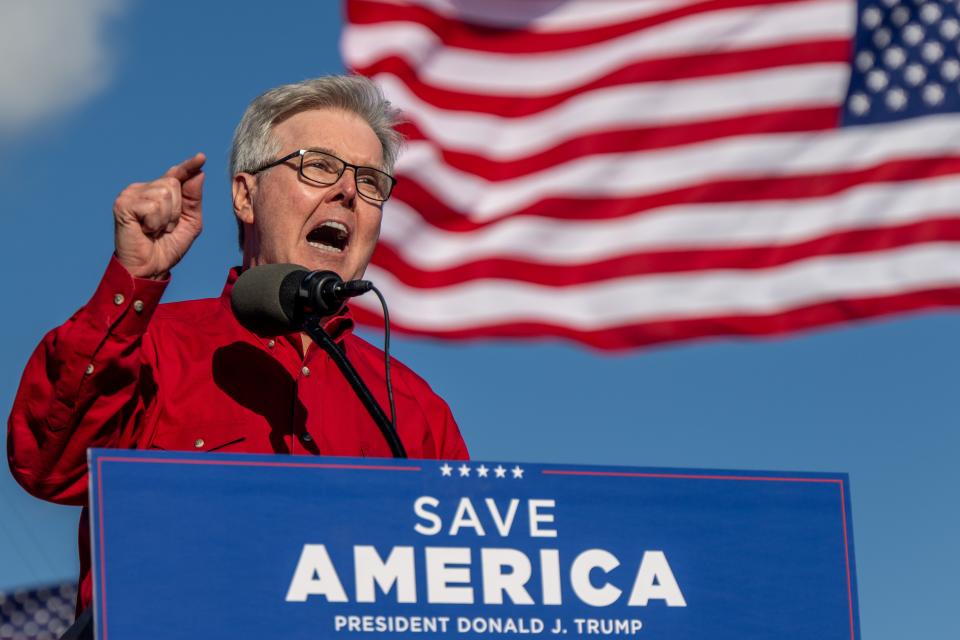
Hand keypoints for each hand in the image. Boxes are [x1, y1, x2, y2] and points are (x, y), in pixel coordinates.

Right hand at [113, 153, 205, 278]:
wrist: (149, 268)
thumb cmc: (167, 247)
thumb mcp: (190, 223)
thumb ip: (194, 200)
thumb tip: (198, 174)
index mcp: (158, 193)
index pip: (176, 175)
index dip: (188, 166)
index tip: (201, 157)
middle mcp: (143, 189)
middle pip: (173, 184)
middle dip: (176, 211)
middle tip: (164, 228)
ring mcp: (131, 194)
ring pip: (164, 194)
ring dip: (166, 219)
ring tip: (154, 230)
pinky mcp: (123, 204)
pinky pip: (153, 206)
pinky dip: (155, 223)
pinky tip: (145, 231)